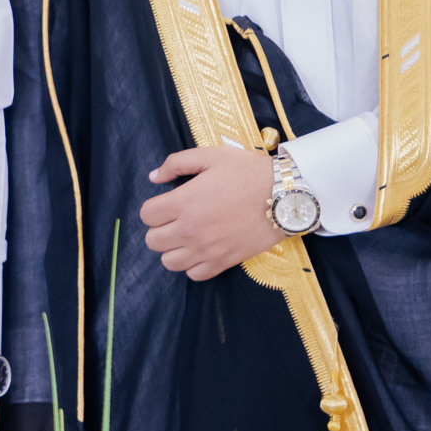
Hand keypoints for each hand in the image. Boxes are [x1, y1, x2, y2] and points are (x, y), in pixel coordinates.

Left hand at [140, 146, 279, 279]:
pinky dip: (193, 265)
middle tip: (176, 219)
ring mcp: (207, 249)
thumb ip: (176, 163)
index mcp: (183, 202)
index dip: (154, 207)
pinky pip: (193, 275)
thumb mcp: (211, 156)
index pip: (147, 215)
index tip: (167, 203)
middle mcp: (190, 229)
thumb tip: (154, 177)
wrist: (284, 195)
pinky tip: (202, 249)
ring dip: (173, 249)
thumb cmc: (248, 172)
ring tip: (187, 236)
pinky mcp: (223, 262)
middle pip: (152, 241)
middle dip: (160, 228)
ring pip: (168, 262)